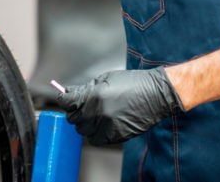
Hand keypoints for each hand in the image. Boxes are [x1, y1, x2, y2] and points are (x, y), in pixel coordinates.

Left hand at [57, 67, 183, 144]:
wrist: (155, 94)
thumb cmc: (132, 83)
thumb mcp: (105, 78)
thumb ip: (85, 88)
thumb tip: (68, 92)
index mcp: (94, 95)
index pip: (66, 102)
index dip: (64, 100)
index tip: (65, 99)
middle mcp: (98, 112)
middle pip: (73, 118)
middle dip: (75, 112)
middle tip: (81, 107)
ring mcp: (107, 126)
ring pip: (82, 131)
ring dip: (85, 124)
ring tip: (94, 115)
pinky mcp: (116, 136)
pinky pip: (95, 140)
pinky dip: (95, 134)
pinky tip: (101, 125)